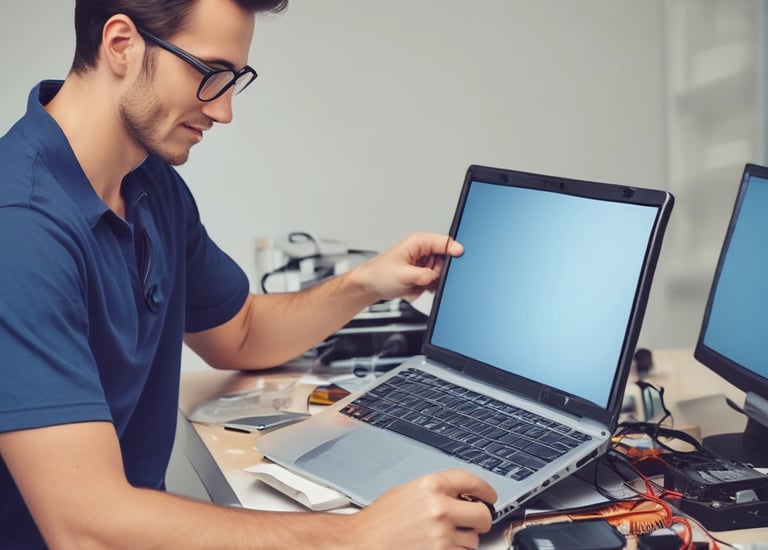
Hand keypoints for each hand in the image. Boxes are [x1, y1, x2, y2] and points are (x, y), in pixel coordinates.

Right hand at [349, 469, 496, 549]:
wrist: (362, 544)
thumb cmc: (379, 522)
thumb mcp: (407, 492)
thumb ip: (436, 491)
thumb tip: (461, 495)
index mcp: (431, 486)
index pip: (471, 481)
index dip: (485, 489)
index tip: (490, 495)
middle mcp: (440, 509)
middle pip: (483, 514)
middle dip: (480, 519)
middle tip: (473, 521)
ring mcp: (442, 536)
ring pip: (473, 540)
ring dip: (463, 541)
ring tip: (440, 538)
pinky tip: (437, 547)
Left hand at [351, 232, 463, 301]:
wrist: (370, 286)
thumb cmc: (380, 275)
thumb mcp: (404, 275)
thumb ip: (424, 275)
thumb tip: (436, 277)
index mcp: (418, 241)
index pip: (445, 242)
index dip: (454, 250)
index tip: (461, 258)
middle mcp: (422, 249)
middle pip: (445, 260)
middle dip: (437, 273)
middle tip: (424, 279)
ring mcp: (422, 261)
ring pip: (440, 273)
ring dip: (431, 281)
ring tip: (415, 283)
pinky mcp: (422, 271)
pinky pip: (434, 280)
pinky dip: (427, 286)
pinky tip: (415, 286)